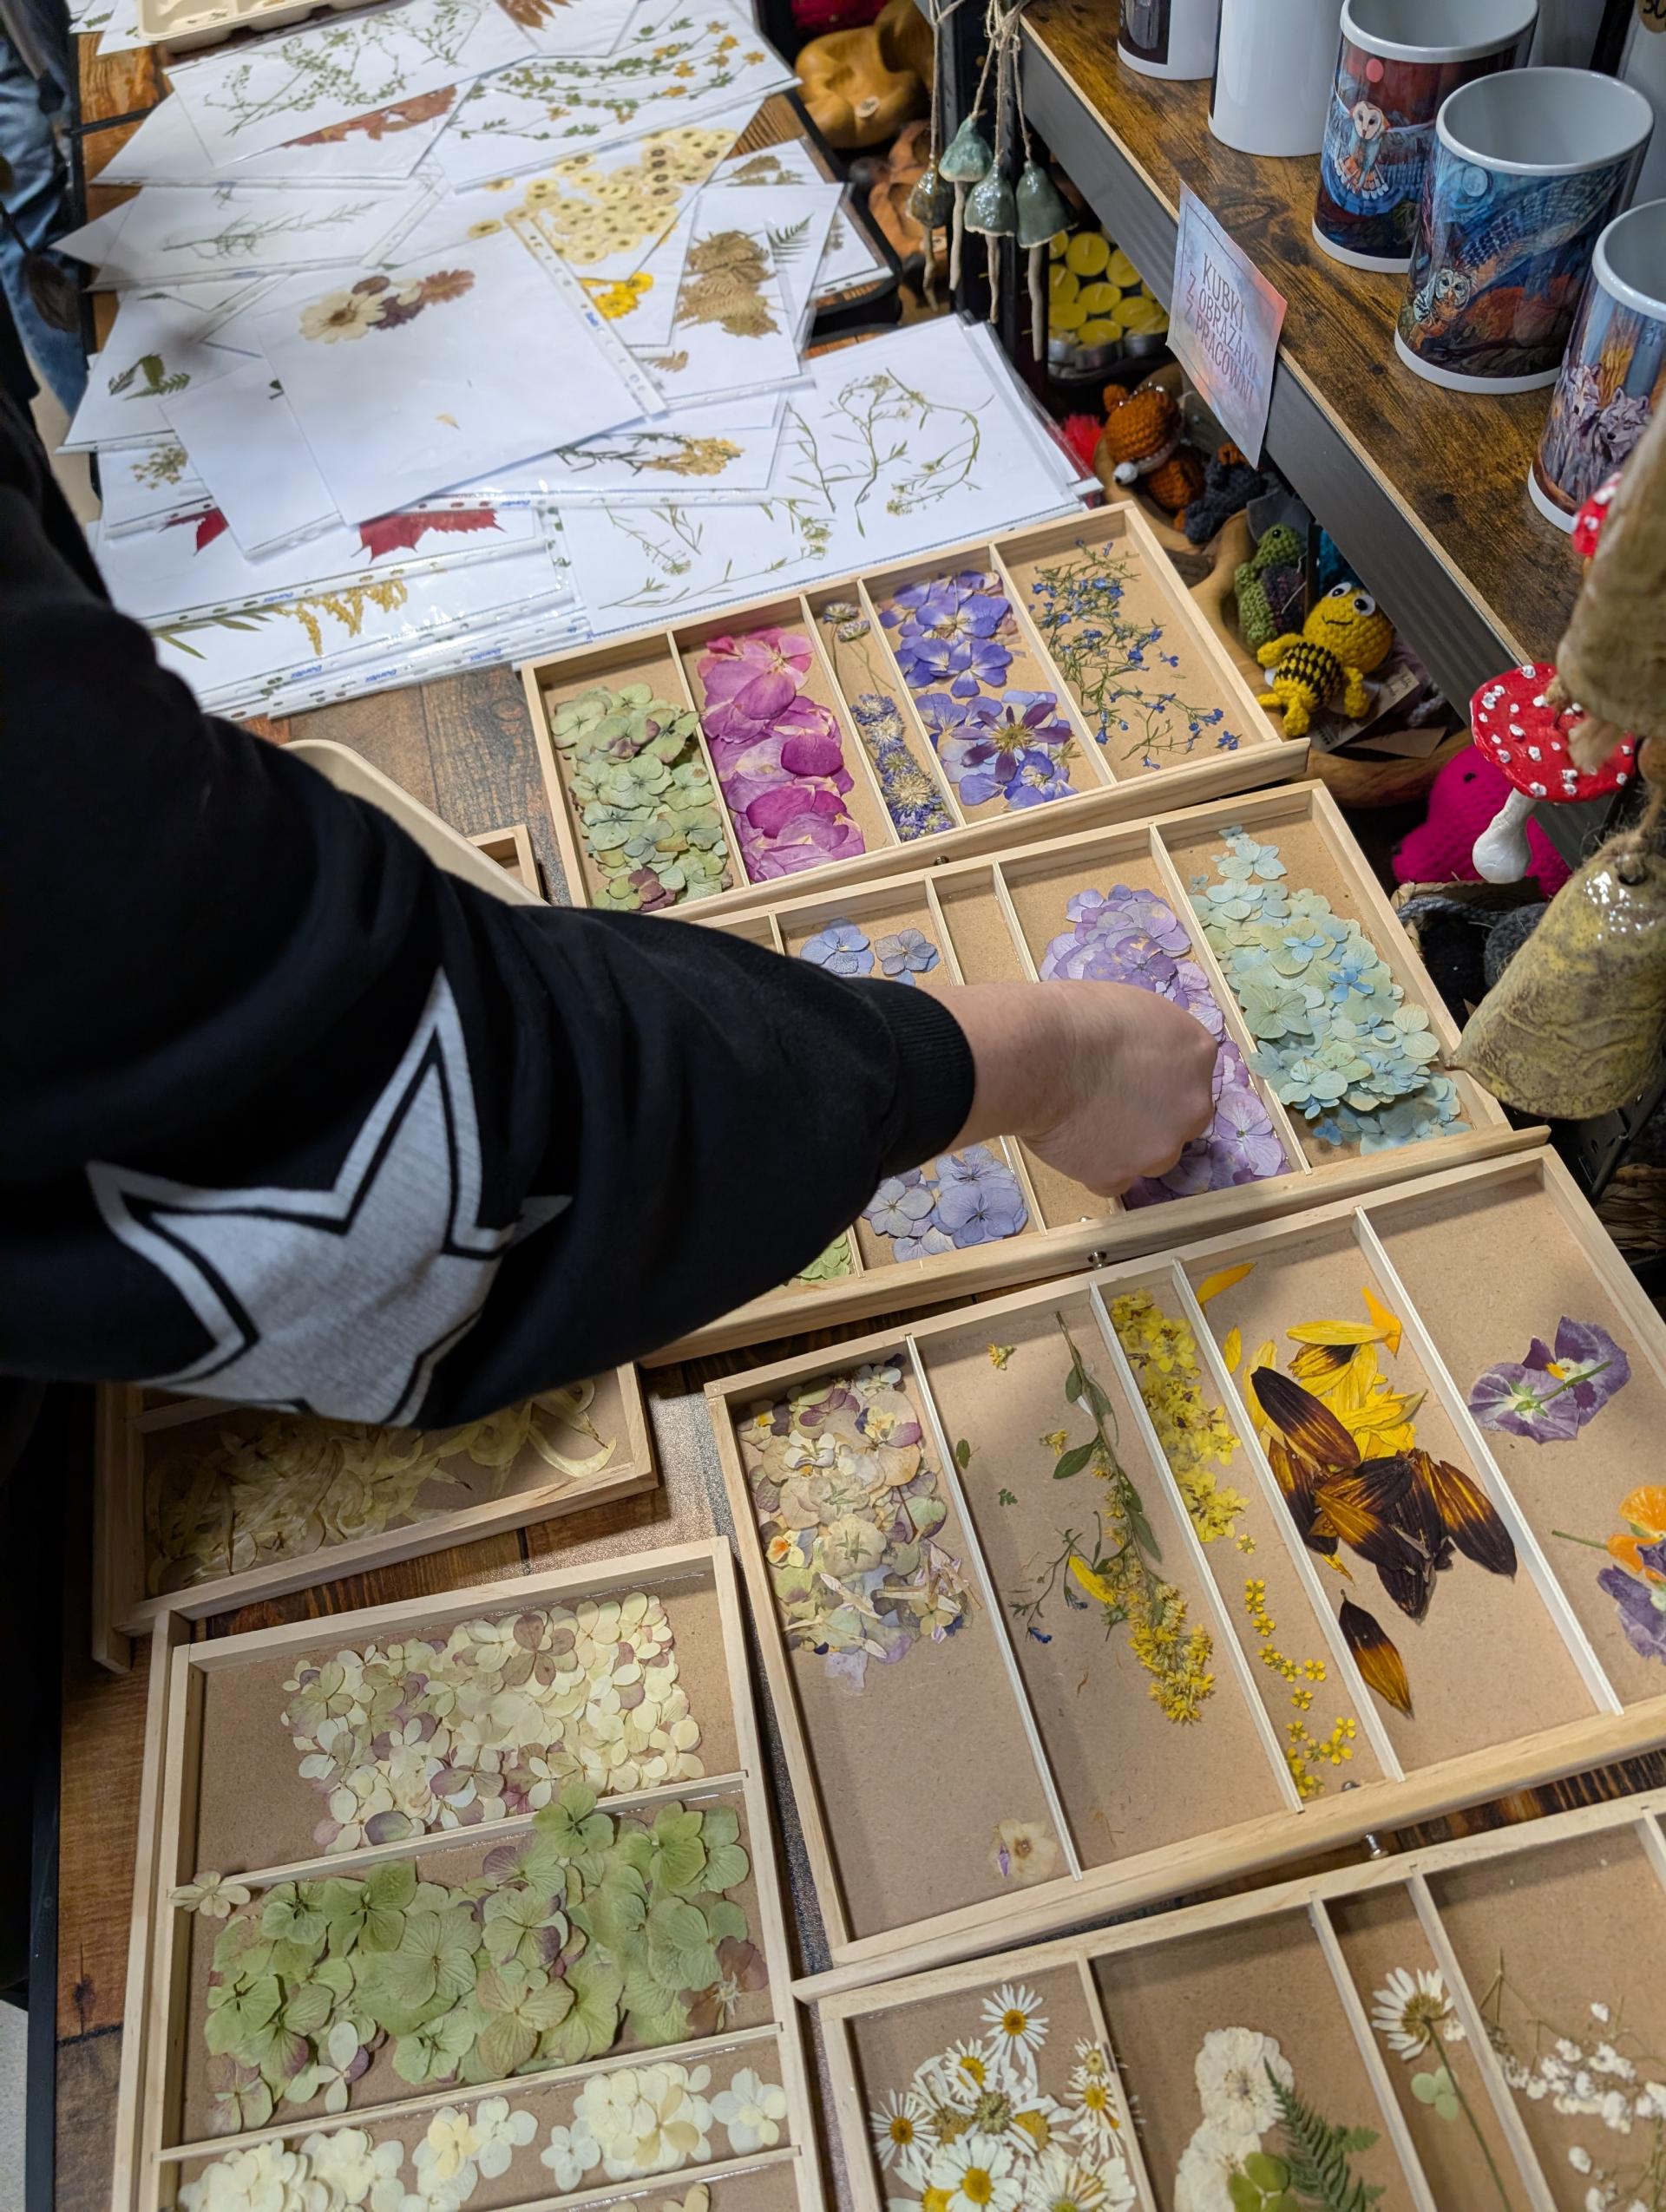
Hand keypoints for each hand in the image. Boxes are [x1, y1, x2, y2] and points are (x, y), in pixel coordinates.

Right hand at [942, 980, 1218, 1198]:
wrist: (1039, 1056)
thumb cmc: (1077, 1017)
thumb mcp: (1135, 1009)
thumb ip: (1154, 1042)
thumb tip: (1142, 1059)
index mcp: (1197, 1053)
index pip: (1190, 1072)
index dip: (1157, 1074)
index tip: (1129, 1070)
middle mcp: (1192, 1106)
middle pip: (1181, 1119)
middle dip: (1152, 1113)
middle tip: (1110, 1098)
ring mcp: (1159, 1147)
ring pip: (1151, 1154)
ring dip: (1128, 1144)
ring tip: (1085, 1121)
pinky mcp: (1120, 1175)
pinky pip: (1113, 1179)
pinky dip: (1095, 1165)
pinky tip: (1072, 1141)